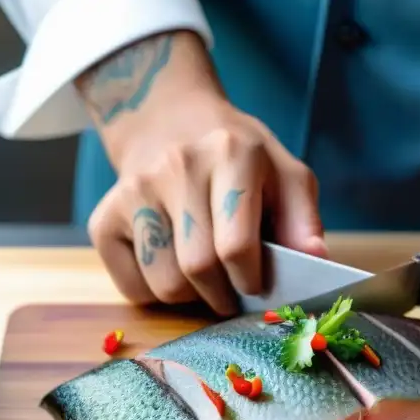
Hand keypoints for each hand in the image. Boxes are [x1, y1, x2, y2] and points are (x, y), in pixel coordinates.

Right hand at [79, 32, 325, 315]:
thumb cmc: (239, 160)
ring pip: (164, 285)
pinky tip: (171, 264)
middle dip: (223, 296)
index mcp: (231, 153)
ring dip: (190, 296)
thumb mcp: (285, 174)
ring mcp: (133, 191)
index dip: (251, 280)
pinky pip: (132, 287)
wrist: (169, 122)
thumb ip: (304, 220)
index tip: (257, 286)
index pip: (236, 246)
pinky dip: (155, 292)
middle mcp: (175, 167)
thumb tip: (316, 261)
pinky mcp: (103, 218)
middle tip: (233, 292)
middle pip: (198, 269)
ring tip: (203, 276)